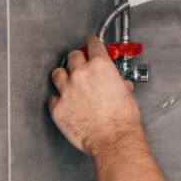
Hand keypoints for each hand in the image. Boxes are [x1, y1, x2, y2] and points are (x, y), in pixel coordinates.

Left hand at [49, 35, 142, 156]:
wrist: (113, 139)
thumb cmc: (122, 119)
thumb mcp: (126, 94)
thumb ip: (119, 85)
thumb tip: (119, 86)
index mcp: (100, 66)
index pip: (93, 45)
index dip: (91, 42)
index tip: (90, 42)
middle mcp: (81, 74)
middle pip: (73, 56)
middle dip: (77, 59)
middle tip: (80, 63)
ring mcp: (67, 90)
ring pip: (58, 73)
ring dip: (63, 75)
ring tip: (67, 80)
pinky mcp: (58, 108)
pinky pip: (53, 98)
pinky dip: (58, 99)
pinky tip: (64, 102)